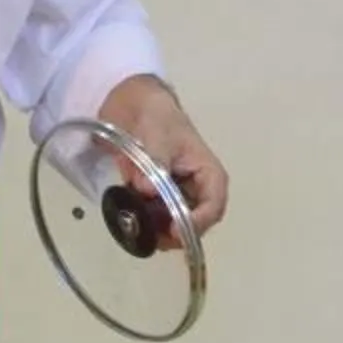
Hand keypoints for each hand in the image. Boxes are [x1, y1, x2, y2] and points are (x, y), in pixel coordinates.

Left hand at [99, 75, 230, 235]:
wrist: (133, 106)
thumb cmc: (156, 116)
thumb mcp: (157, 132)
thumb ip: (155, 160)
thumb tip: (147, 190)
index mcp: (208, 173)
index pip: (213, 207)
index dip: (197, 223)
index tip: (174, 230)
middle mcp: (196, 190)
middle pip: (194, 223)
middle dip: (174, 233)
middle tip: (150, 236)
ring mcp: (175, 196)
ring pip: (174, 226)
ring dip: (157, 231)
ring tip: (137, 228)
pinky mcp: (156, 199)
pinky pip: (154, 220)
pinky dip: (144, 223)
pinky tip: (129, 219)